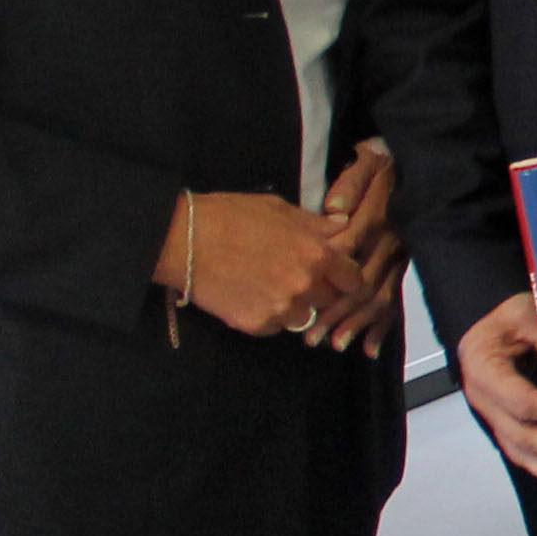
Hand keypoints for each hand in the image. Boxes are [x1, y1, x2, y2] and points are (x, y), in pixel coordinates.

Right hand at [171, 190, 366, 340]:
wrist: (183, 240)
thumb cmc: (230, 216)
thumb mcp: (280, 209)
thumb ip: (316, 224)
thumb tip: (343, 224)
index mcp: (318, 254)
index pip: (354, 280)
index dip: (345, 276)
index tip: (334, 274)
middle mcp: (305, 285)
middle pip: (329, 300)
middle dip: (319, 290)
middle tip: (295, 276)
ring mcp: (281, 309)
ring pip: (303, 317)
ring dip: (294, 306)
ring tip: (269, 286)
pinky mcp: (256, 325)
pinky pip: (274, 326)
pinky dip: (268, 315)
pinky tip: (250, 295)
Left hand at [311, 141, 405, 354]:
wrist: (419, 164)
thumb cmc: (385, 162)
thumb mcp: (368, 162)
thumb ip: (352, 183)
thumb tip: (336, 208)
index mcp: (378, 219)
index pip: (350, 256)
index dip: (328, 283)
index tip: (306, 302)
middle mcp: (391, 243)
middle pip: (362, 285)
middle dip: (338, 314)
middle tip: (313, 337)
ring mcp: (401, 257)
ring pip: (380, 297)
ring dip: (357, 323)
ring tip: (335, 344)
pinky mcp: (405, 265)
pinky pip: (396, 299)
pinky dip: (383, 327)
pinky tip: (369, 349)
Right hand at [457, 290, 536, 495]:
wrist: (486, 324)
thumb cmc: (507, 317)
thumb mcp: (527, 314)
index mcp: (484, 370)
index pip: (523, 401)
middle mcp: (483, 400)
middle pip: (521, 435)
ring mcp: (492, 416)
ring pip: (519, 453)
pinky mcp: (503, 425)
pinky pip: (522, 453)